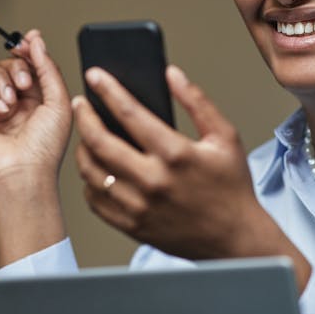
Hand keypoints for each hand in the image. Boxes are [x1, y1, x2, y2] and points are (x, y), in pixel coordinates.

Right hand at [0, 30, 71, 185]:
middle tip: (25, 83)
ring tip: (13, 101)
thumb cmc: (45, 146)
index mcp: (38, 98)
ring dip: (3, 80)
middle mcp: (15, 101)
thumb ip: (48, 68)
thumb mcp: (59, 101)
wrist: (24, 171)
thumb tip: (36, 40)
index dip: (29, 49)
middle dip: (18, 66)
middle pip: (9, 63)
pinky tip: (2, 110)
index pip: (30, 64)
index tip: (29, 40)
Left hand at [73, 65, 309, 287]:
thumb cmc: (231, 187)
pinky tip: (96, 169)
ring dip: (83, 148)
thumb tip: (172, 74)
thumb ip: (197, 102)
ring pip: (92, 172)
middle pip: (100, 142)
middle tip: (80, 103)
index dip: (108, 90)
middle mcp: (153, 181)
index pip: (130, 114)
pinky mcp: (133, 226)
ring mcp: (140, 206)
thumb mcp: (225, 137)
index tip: (95, 75)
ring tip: (85, 135)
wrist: (235, 239)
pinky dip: (89, 181)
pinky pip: (96, 201)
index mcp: (176, 154)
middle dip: (84, 117)